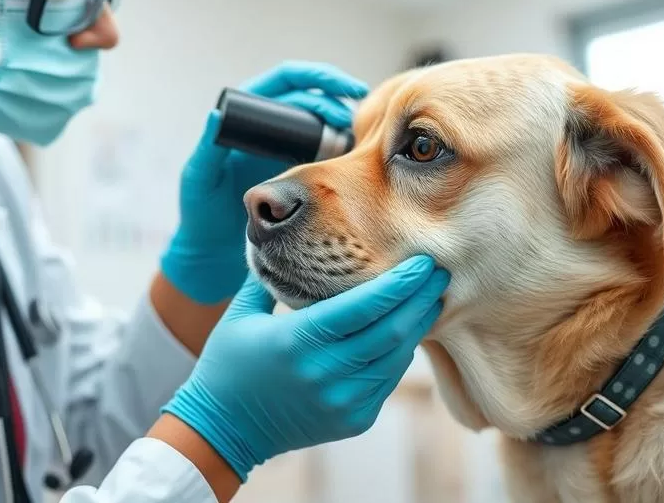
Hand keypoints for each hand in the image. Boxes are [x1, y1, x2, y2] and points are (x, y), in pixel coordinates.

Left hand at [161, 62, 367, 303]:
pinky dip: (340, 151)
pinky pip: (323, 152)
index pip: (287, 80)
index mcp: (245, 114)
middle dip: (336, 101)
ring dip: (342, 126)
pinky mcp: (296, 170)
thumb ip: (207, 147)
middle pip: (311, 98)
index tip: (344, 88)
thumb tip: (216, 113)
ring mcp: (284, 147)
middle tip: (353, 120)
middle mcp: (268, 125)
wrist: (216, 248)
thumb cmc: (200, 210)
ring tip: (358, 139)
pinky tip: (354, 159)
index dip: (317, 77)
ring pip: (321, 123)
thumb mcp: (200, 177)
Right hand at [162, 256, 449, 479]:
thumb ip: (266, 274)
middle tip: (439, 271)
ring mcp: (342, 401)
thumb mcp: (240, 314)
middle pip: (390, 331)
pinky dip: (400, 353)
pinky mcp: (353, 420)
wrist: (223, 431)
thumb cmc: (228, 363)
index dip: (398, 284)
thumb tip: (277, 232)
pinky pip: (388, 381)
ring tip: (431, 297)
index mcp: (297, 341)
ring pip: (396, 358)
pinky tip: (407, 330)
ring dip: (416, 325)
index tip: (422, 262)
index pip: (363, 308)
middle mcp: (325, 373)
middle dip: (420, 299)